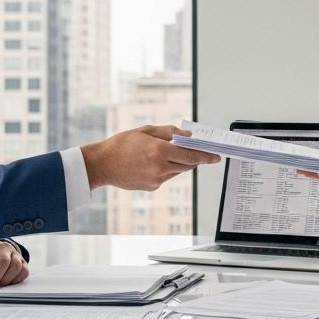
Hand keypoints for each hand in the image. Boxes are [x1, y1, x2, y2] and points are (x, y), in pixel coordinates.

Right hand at [81, 125, 219, 191]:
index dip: (206, 156)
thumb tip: (187, 135)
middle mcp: (160, 167)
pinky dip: (166, 169)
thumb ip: (169, 132)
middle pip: (187, 164)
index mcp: (160, 151)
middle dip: (194, 158)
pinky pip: (166, 177)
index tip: (216, 157)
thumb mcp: (145, 130)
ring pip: (177, 171)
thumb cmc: (121, 144)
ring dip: (179, 163)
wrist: (102, 164)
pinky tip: (153, 162)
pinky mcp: (152, 187)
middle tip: (198, 152)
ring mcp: (156, 179)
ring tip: (167, 153)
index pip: (191, 155)